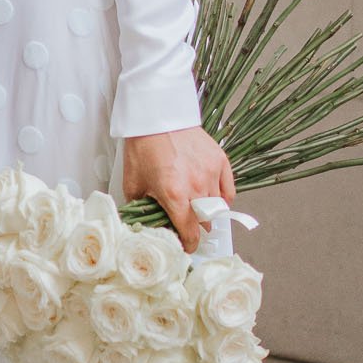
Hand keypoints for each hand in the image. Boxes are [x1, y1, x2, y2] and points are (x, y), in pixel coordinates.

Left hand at [120, 127, 234, 253]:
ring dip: (207, 211)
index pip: (190, 234)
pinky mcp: (220, 161)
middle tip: (185, 222)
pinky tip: (211, 196)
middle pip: (205, 223)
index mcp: (174, 196)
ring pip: (217, 208)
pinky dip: (222, 197)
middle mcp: (197, 187)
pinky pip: (228, 190)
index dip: (188, 245)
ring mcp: (211, 174)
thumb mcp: (133, 183)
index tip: (185, 246)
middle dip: (195, 226)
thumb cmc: (144, 146)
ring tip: (195, 205)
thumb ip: (141, 208)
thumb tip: (145, 223)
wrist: (157, 115)